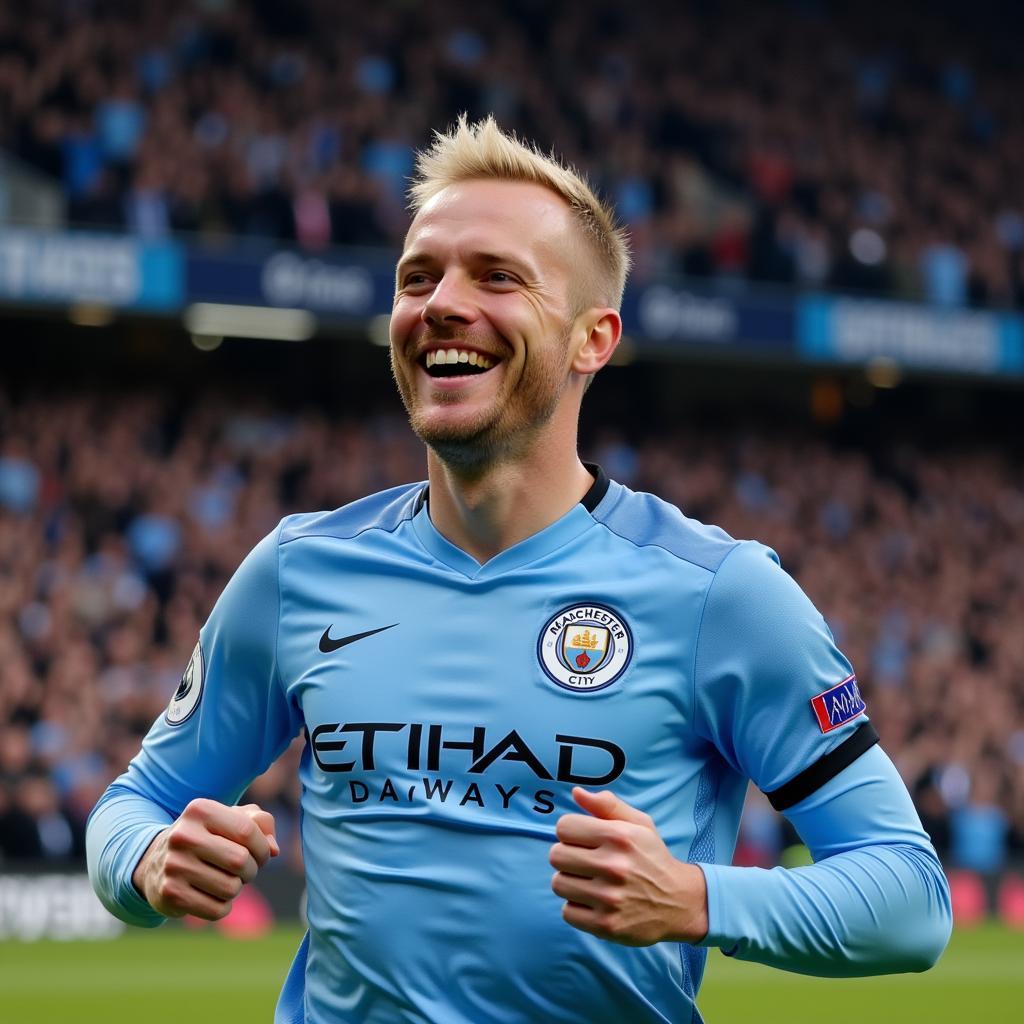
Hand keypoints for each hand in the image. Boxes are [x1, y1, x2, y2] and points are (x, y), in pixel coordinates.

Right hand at [132, 799, 278, 920]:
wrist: (156, 862)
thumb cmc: (209, 836)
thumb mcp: (233, 819)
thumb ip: (262, 823)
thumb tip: (274, 849)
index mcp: (200, 810)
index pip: (247, 831)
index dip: (263, 848)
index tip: (261, 854)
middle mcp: (182, 835)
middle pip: (240, 860)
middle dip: (252, 870)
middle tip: (244, 870)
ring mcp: (173, 866)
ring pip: (230, 888)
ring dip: (237, 889)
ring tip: (226, 880)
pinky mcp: (169, 894)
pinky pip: (216, 910)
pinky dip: (223, 907)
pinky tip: (212, 896)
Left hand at [550, 787, 707, 945]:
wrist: (680, 902)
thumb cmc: (653, 858)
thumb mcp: (639, 824)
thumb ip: (607, 805)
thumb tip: (576, 793)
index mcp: (618, 836)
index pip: (563, 827)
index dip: (571, 832)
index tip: (583, 840)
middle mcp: (613, 866)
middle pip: (556, 855)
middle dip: (567, 857)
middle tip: (585, 862)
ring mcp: (609, 898)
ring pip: (558, 883)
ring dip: (571, 882)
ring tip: (590, 882)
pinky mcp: (606, 925)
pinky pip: (567, 912)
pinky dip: (577, 907)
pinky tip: (594, 903)